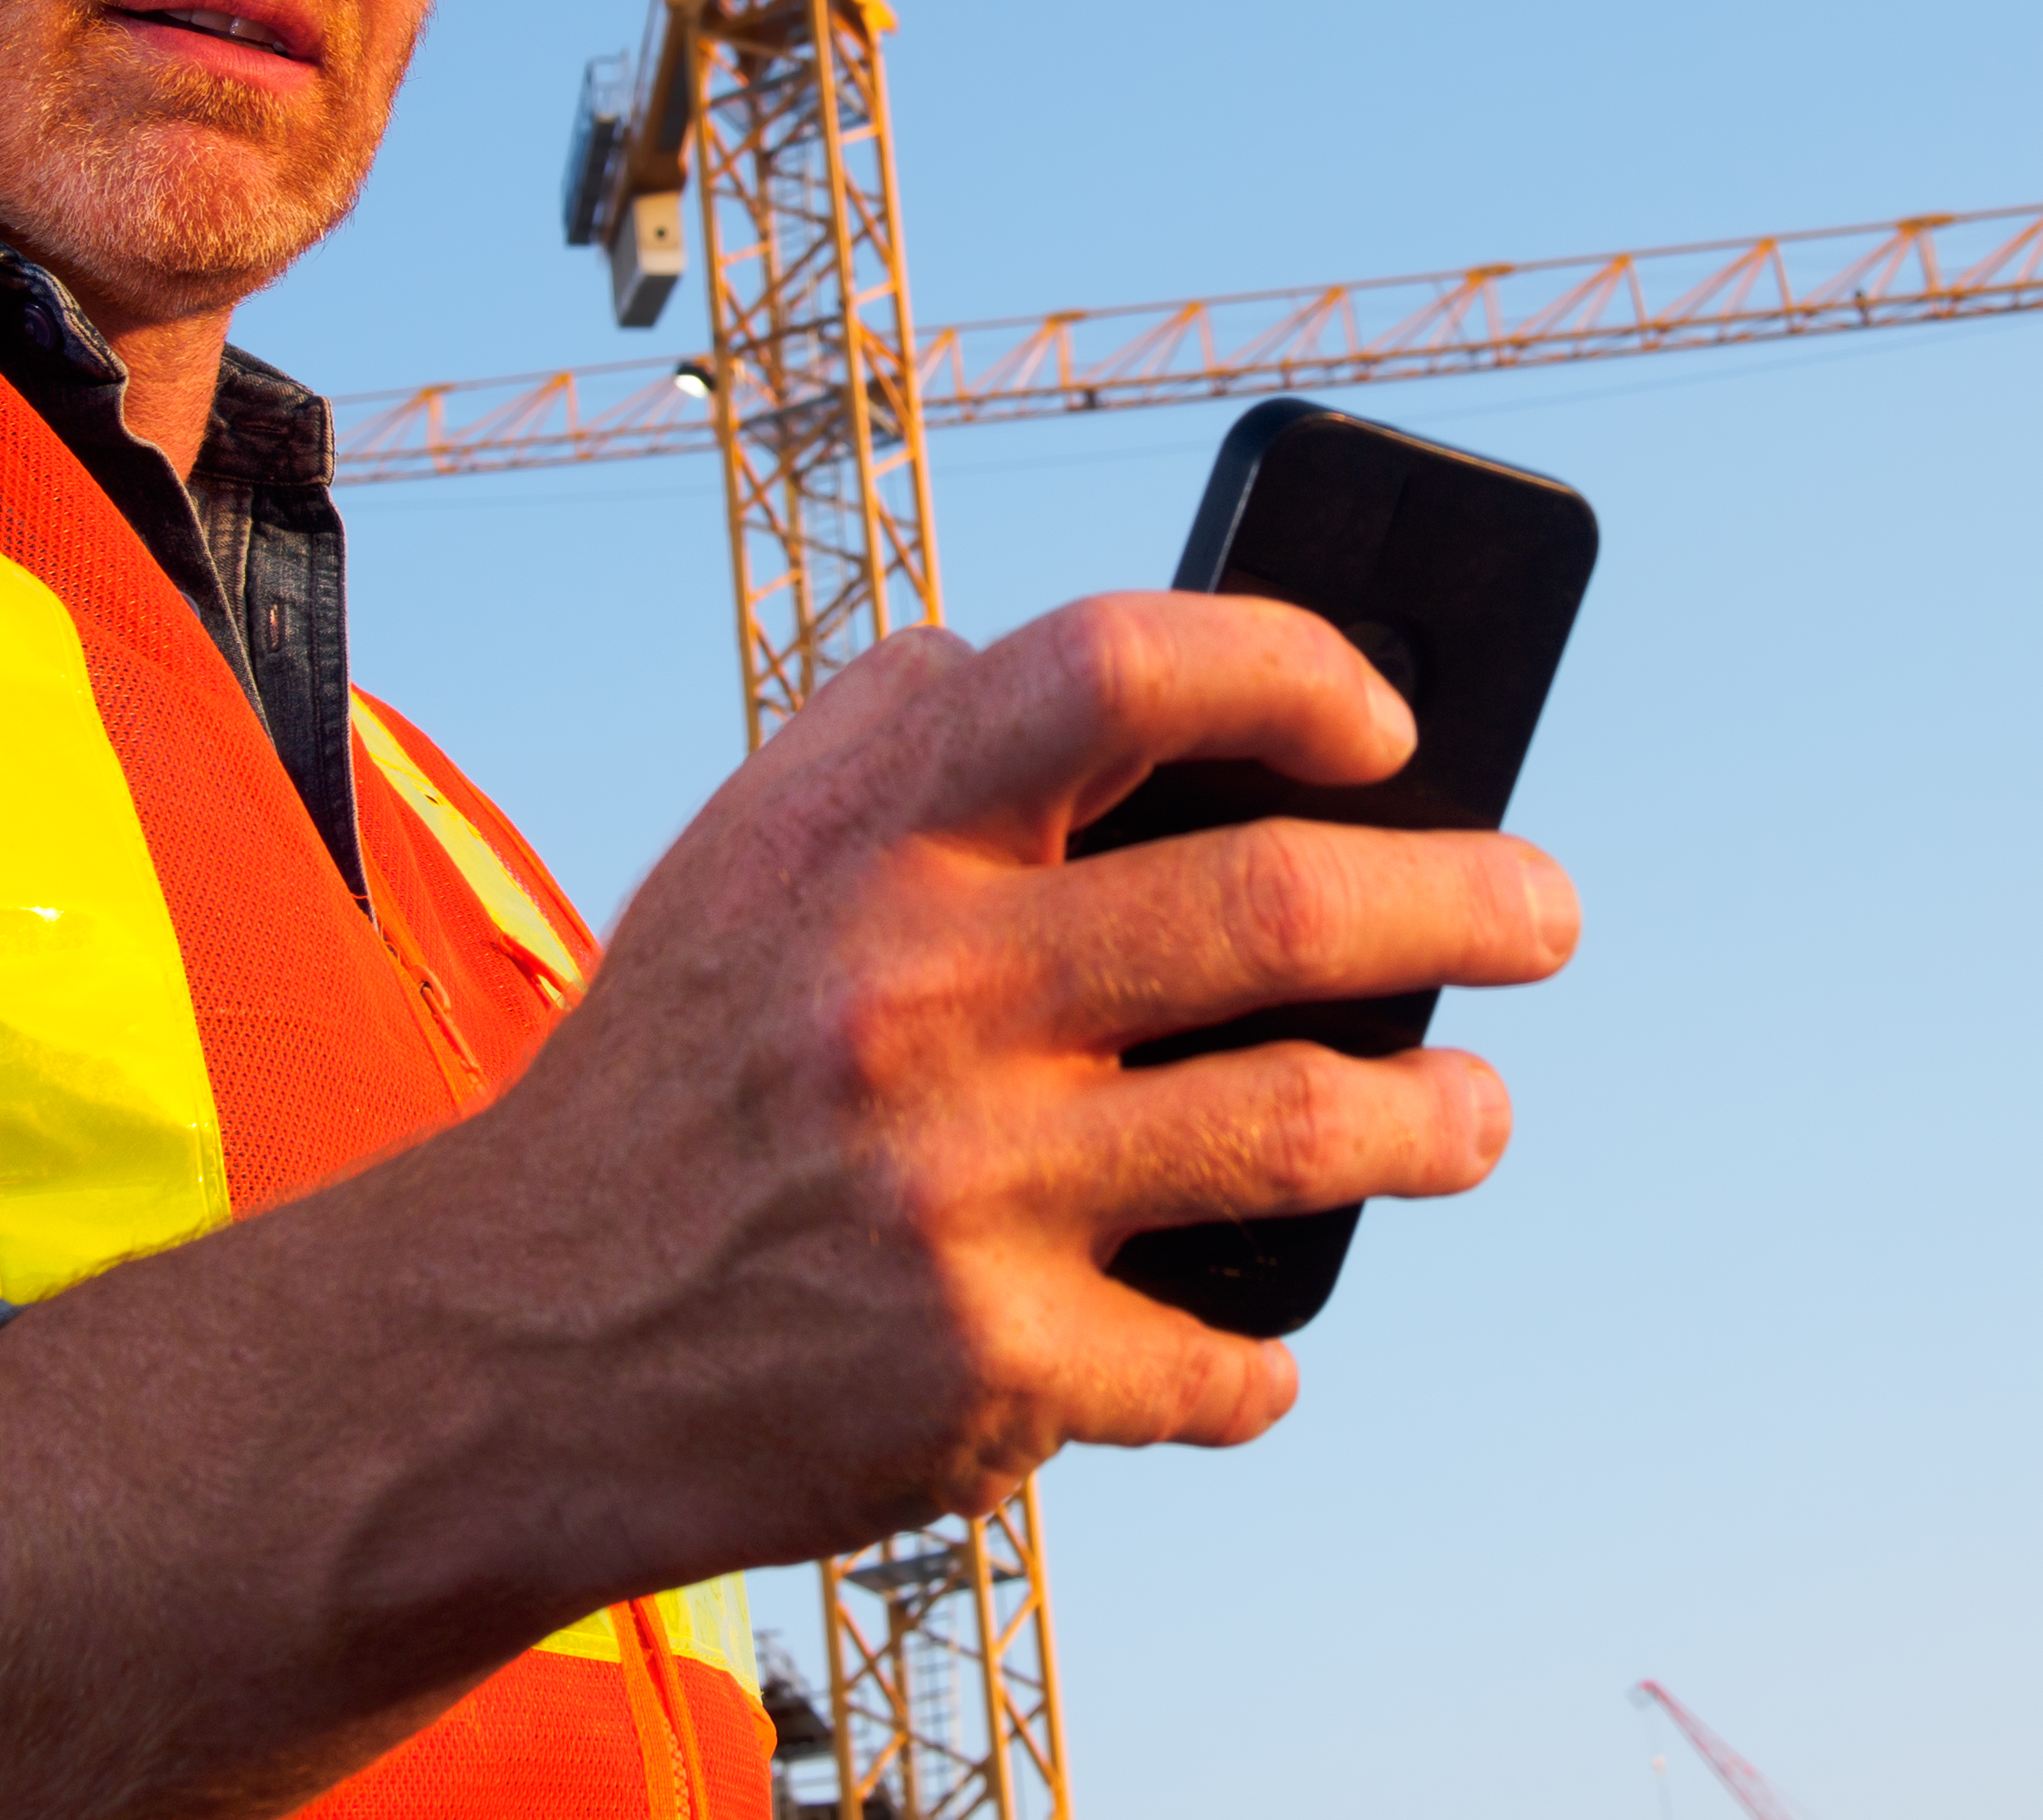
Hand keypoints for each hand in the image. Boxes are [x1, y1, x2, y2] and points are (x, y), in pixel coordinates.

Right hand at [409, 588, 1583, 1574]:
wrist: (500, 1348)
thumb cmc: (678, 1066)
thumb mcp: (745, 850)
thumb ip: (913, 728)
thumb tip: (1154, 682)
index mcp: (866, 837)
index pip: (1118, 665)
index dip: (1293, 666)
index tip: (1384, 724)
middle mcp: (914, 994)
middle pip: (1279, 904)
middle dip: (1466, 902)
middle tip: (1541, 912)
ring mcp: (956, 1192)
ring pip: (1303, 1130)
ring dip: (1438, 1119)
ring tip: (1471, 1111)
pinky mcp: (982, 1376)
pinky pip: (1217, 1360)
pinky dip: (1263, 1353)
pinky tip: (1260, 1338)